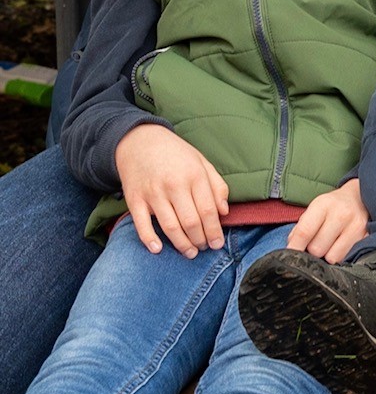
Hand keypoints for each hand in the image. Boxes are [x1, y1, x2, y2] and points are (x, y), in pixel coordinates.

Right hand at [115, 124, 228, 256]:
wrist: (140, 141)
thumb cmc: (176, 154)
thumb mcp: (202, 162)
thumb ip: (217, 186)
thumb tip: (224, 212)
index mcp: (194, 175)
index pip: (208, 210)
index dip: (214, 231)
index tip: (217, 243)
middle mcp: (174, 185)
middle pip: (190, 222)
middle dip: (200, 240)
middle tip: (204, 248)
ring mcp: (153, 193)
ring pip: (170, 226)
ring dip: (181, 244)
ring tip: (190, 252)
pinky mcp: (134, 199)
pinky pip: (141, 224)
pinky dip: (149, 239)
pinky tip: (158, 249)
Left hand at [286, 179, 367, 263]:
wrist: (359, 197)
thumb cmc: (332, 206)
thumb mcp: (314, 209)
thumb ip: (301, 228)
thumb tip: (292, 247)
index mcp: (323, 205)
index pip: (305, 231)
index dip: (295, 247)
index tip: (289, 256)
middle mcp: (341, 214)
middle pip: (317, 249)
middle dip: (313, 250)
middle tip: (316, 243)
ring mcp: (356, 226)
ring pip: (332, 257)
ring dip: (327, 255)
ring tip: (329, 245)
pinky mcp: (366, 237)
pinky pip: (346, 258)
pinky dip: (340, 256)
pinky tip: (340, 246)